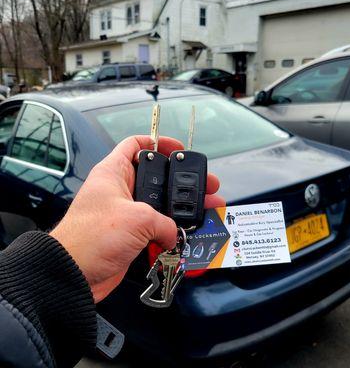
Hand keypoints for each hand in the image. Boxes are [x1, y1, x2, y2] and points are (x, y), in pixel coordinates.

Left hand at [50, 136, 224, 302]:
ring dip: (185, 206)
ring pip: (162, 203)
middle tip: (207, 184)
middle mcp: (121, 189)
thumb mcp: (137, 218)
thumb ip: (164, 222)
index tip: (179, 149)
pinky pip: (158, 226)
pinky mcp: (132, 234)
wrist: (74, 274)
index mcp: (114, 172)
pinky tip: (194, 229)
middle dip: (184, 180)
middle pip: (158, 176)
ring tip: (209, 207)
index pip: (135, 145)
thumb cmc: (93, 237)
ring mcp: (128, 213)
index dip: (158, 142)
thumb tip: (173, 234)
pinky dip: (175, 228)